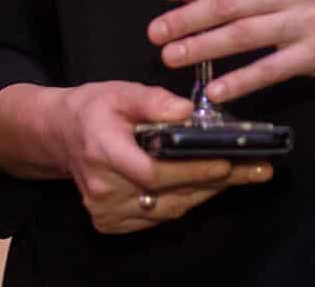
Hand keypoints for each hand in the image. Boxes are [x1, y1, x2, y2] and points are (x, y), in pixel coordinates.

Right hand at [37, 82, 272, 233]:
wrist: (58, 136)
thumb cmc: (92, 110)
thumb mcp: (120, 92)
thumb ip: (153, 101)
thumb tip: (186, 113)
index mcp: (103, 152)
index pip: (154, 172)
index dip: (193, 170)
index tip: (227, 162)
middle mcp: (103, 189)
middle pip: (169, 194)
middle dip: (217, 180)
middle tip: (256, 168)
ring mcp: (106, 211)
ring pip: (169, 209)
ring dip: (208, 191)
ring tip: (244, 174)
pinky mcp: (111, 223)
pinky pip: (159, 217)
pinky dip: (186, 201)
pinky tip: (210, 184)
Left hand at [150, 0, 314, 102]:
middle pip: (230, 3)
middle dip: (187, 19)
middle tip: (156, 32)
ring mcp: (305, 22)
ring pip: (242, 36)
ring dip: (202, 48)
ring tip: (171, 57)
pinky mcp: (313, 55)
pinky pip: (268, 70)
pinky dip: (239, 81)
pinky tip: (214, 90)